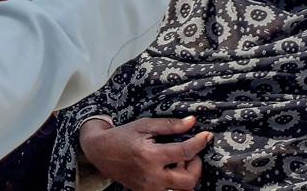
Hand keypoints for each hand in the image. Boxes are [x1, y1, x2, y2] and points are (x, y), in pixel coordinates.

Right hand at [80, 117, 211, 190]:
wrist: (100, 152)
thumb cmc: (122, 136)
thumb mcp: (144, 125)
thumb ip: (169, 125)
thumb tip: (192, 122)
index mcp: (150, 156)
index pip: (184, 152)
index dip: (199, 143)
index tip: (206, 136)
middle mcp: (152, 176)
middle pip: (188, 181)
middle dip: (196, 167)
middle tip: (192, 154)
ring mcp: (149, 187)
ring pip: (181, 190)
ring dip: (186, 176)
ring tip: (179, 162)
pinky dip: (174, 181)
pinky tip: (169, 169)